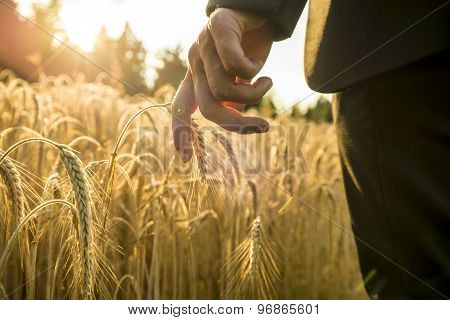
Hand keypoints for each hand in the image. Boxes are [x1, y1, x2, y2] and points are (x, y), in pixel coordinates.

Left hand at [172, 8, 273, 161]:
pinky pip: (235, 64)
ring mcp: (203, 44)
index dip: (180, 133)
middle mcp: (195, 62)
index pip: (181, 107)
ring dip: (254, 93)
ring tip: (265, 81)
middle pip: (209, 107)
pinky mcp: (216, 27)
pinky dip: (254, 71)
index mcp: (197, 76)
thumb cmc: (250, 46)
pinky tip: (261, 65)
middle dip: (238, 124)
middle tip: (263, 127)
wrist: (258, 10)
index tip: (185, 159)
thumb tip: (234, 118)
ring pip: (224, 89)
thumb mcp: (242, 79)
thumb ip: (233, 99)